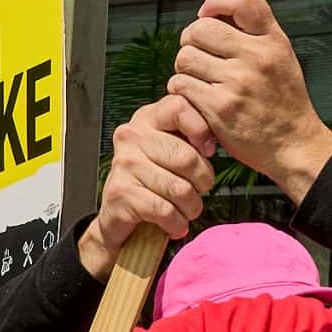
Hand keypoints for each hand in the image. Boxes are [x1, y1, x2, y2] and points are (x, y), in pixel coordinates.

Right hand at [77, 96, 217, 279]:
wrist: (120, 217)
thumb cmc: (156, 180)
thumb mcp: (174, 150)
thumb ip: (191, 136)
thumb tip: (212, 141)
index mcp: (147, 118)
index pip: (179, 107)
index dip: (201, 129)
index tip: (208, 149)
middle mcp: (131, 136)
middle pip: (186, 157)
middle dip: (203, 181)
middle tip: (200, 190)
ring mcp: (123, 164)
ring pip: (179, 189)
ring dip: (192, 207)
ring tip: (188, 210)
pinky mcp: (119, 193)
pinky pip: (164, 210)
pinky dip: (177, 224)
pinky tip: (175, 224)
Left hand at [167, 0, 331, 199]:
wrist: (294, 144)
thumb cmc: (284, 102)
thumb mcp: (281, 56)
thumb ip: (254, 34)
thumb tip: (214, 13)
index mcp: (273, 41)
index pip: (242, 0)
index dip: (216, 0)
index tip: (207, 12)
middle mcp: (256, 57)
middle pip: (199, 29)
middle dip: (191, 41)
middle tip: (199, 55)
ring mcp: (237, 82)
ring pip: (185, 57)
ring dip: (185, 69)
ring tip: (201, 80)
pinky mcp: (219, 107)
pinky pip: (181, 85)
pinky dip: (183, 92)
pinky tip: (198, 99)